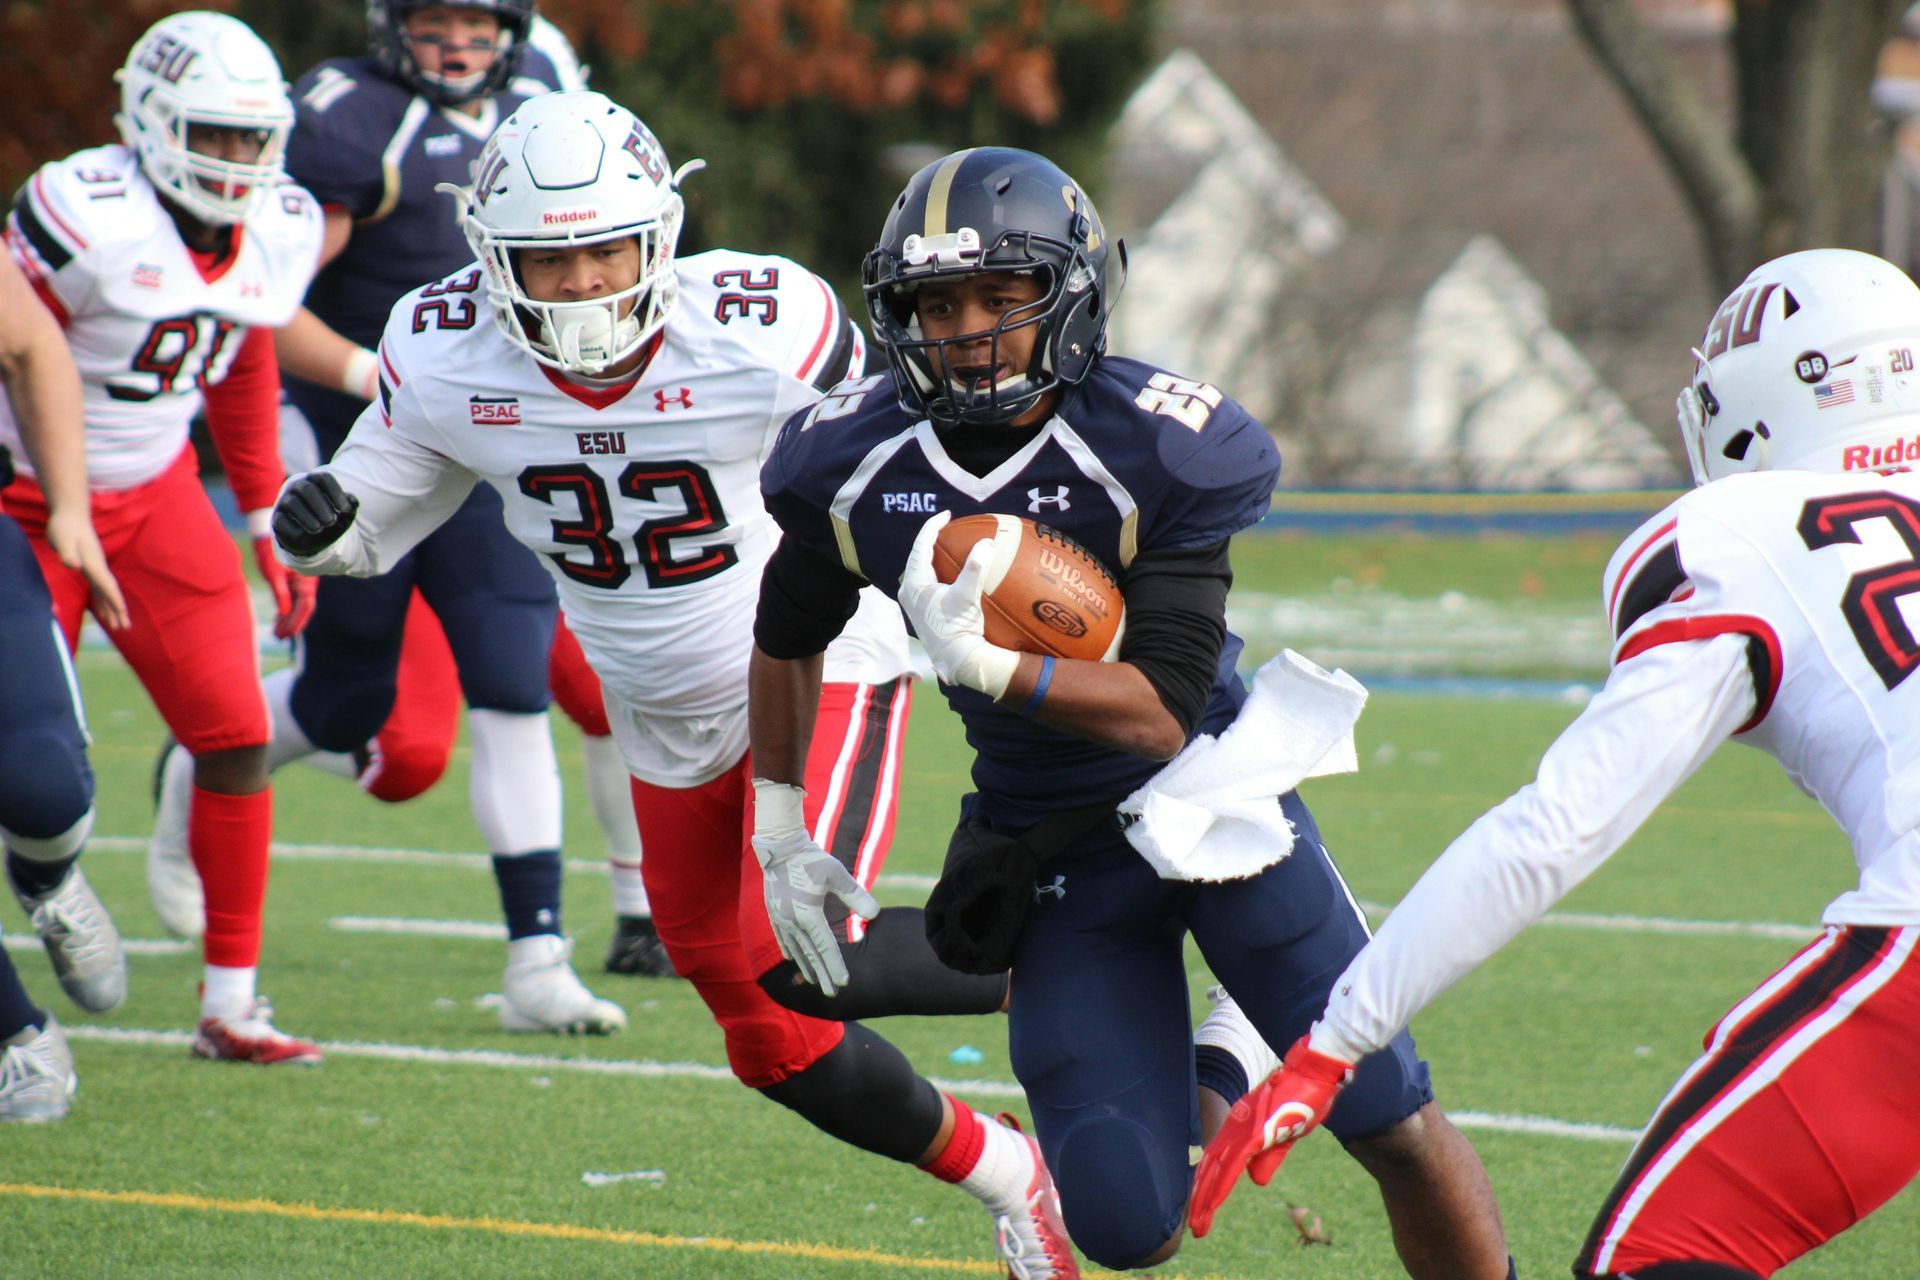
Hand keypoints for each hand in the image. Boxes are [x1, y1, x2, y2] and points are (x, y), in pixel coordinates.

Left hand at [43, 507, 128, 630]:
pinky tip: (102, 611)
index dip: (115, 600)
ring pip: (106, 592)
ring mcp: (95, 568)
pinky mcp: (90, 567)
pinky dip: (102, 601)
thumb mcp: (62, 539)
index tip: (123, 615)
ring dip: (111, 609)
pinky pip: (99, 588)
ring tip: (116, 626)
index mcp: (94, 564)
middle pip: (111, 592)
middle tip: (125, 628)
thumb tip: (74, 565)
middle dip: (118, 610)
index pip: (107, 585)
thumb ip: (67, 552)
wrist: (71, 516)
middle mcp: (98, 568)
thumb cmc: (65, 527)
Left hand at [253, 535, 316, 639]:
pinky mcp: (293, 585)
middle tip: (281, 638)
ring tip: (277, 634)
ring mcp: (301, 585)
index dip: (298, 621)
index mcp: (305, 580)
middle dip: (293, 624)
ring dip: (288, 621)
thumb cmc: (272, 554)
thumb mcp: (274, 574)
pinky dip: (285, 612)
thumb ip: (280, 594)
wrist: (269, 539)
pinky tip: (278, 622)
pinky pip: (292, 602)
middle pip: (303, 609)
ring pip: (297, 607)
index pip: (305, 605)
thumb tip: (284, 614)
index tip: (289, 634)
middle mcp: (306, 584)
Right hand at [273, 471, 358, 557]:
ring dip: (307, 517)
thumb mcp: (343, 514)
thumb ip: (350, 506)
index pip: (324, 478)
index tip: (345, 510)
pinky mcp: (277, 517)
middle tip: (331, 521)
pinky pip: (281, 520)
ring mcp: (285, 501)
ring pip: (292, 503)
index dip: (336, 493)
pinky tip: (303, 535)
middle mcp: (298, 486)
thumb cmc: (330, 518)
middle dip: (321, 506)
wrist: (311, 536)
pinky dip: (293, 528)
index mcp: (316, 481)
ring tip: (319, 528)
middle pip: (307, 489)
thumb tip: (352, 501)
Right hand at [751, 779, 876, 996]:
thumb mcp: (838, 874)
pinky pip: (783, 940)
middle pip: (810, 955)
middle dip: (823, 976)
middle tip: (834, 994)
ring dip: (807, 967)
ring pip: (796, 950)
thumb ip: (855, 896)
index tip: (844, 983)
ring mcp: (780, 919)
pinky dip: (791, 952)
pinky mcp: (774, 913)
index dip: (835, 967)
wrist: (780, 847)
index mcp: (808, 914)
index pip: (825, 948)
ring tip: (816, 982)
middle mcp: (792, 921)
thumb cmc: (812, 858)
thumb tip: (874, 914)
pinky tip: (793, 960)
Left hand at [896, 511, 1017, 699]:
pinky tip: (952, 572)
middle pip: (918, 557)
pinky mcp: (924, 611)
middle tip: (947, 527)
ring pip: (922, 570)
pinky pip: (928, 582)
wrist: (958, 660)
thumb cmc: (958, 628)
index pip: (920, 547)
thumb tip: (986, 543)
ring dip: (935, 557)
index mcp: (914, 584)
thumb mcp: (967, 595)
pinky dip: (939, 571)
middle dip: (931, 540)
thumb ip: (976, 567)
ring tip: (949, 545)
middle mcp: (909, 592)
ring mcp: (915, 603)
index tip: (947, 516)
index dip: (933, 527)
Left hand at [1188, 1035, 1354, 1237]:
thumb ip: (1269, 1158)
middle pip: (1211, 1167)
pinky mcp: (1254, 1130)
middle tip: (1194, 1227)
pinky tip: (1213, 1202)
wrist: (1314, 1073)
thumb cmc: (1304, 1099)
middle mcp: (1235, 1128)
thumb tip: (1254, 1181)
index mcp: (1241, 1129)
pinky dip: (1220, 1183)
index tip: (1201, 1212)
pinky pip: (1232, 1162)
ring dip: (1205, 1196)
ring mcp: (1242, 1128)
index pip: (1218, 1162)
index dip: (1209, 1187)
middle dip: (1201, 1198)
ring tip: (1197, 1223)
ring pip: (1216, 1167)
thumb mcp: (1286, 1137)